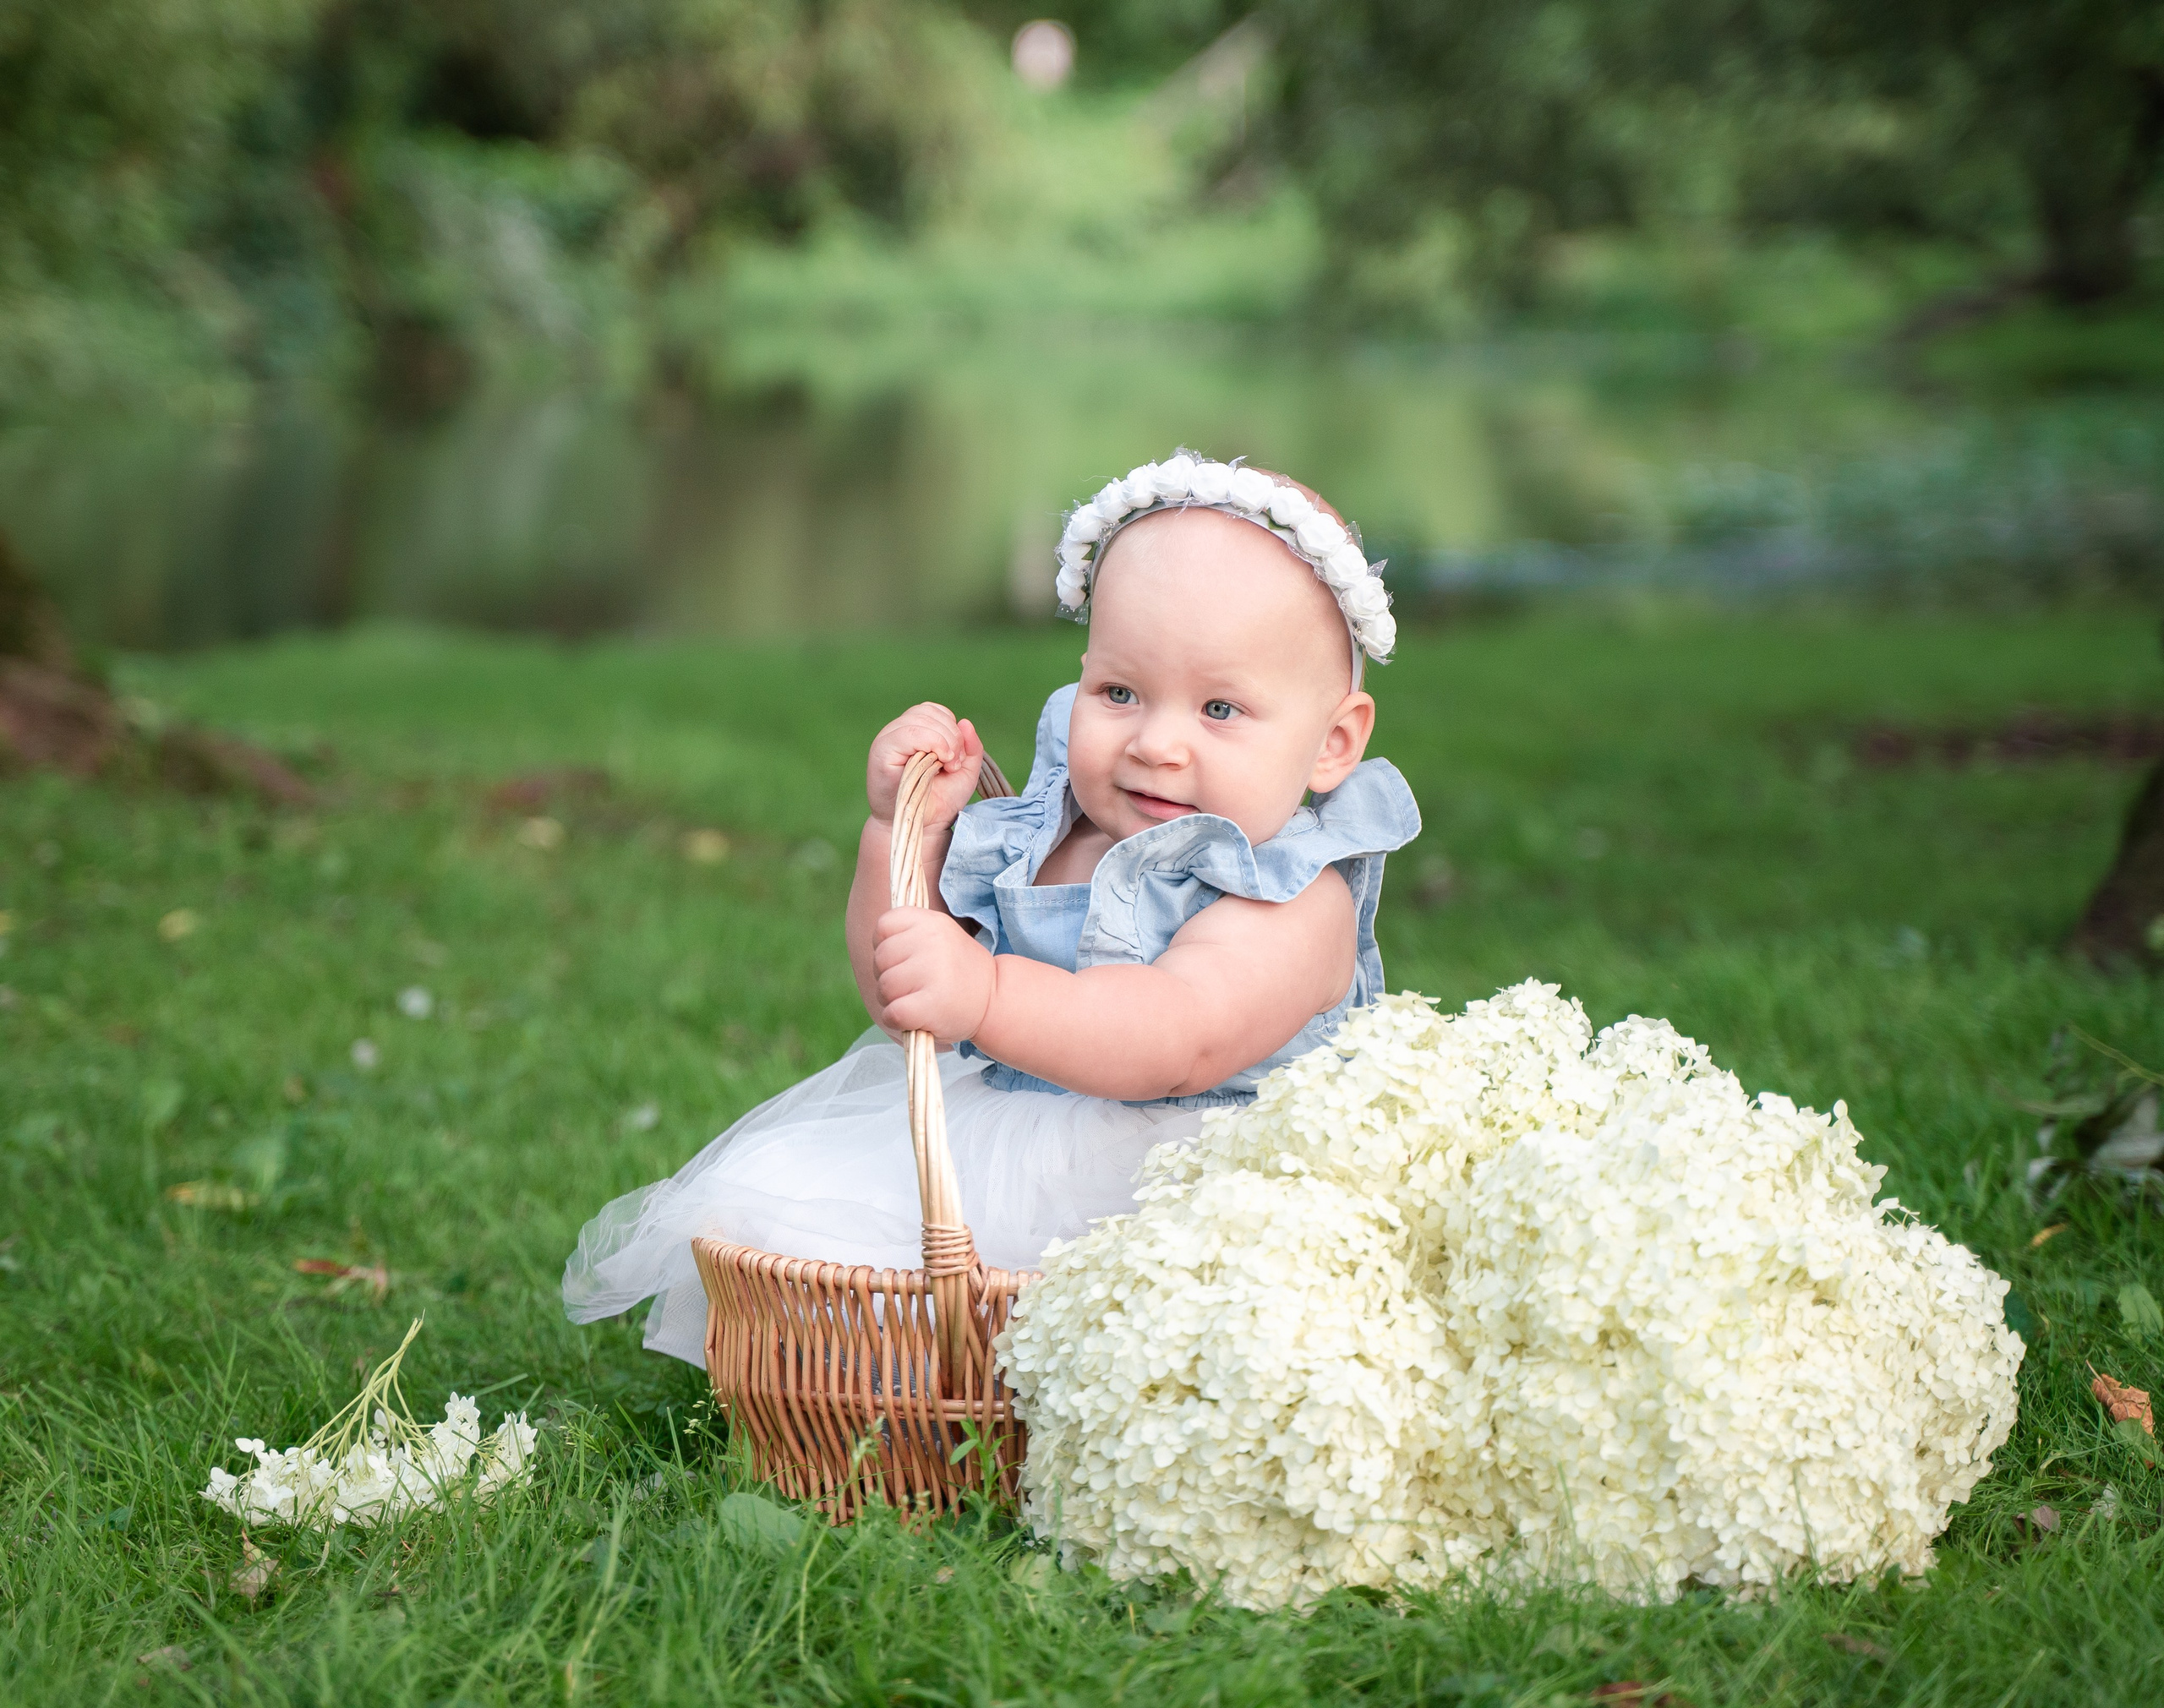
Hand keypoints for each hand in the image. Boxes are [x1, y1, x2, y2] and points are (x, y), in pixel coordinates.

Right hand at [866, 703, 984, 829]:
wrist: (922, 826)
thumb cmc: (940, 800)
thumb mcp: (964, 771)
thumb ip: (971, 747)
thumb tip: (965, 722)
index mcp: (915, 731)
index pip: (935, 711)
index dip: (952, 728)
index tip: (958, 758)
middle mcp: (898, 731)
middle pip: (929, 712)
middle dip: (951, 736)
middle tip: (954, 764)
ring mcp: (888, 739)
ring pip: (919, 719)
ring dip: (943, 740)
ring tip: (946, 765)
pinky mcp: (882, 751)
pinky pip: (907, 733)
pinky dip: (930, 742)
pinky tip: (938, 761)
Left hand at [874, 907, 995, 1042]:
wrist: (994, 999)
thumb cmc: (957, 971)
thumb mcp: (939, 937)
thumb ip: (909, 934)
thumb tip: (874, 946)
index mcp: (931, 922)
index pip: (883, 925)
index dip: (885, 946)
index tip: (904, 959)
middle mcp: (932, 941)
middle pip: (880, 959)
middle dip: (886, 976)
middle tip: (911, 986)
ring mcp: (932, 972)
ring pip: (884, 987)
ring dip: (891, 1001)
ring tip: (914, 1001)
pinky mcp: (930, 1004)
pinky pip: (892, 1012)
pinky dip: (896, 1020)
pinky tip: (913, 1018)